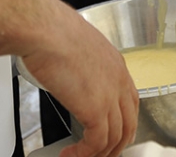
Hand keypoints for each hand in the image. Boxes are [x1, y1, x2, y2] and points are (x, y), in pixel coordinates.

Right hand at [21, 0, 137, 156]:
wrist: (45, 31)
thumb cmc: (52, 31)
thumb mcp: (76, 45)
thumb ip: (81, 63)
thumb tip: (69, 73)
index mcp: (116, 64)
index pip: (130, 100)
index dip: (123, 121)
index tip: (113, 132)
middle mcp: (118, 80)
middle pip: (128, 123)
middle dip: (116, 143)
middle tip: (102, 153)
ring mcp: (110, 96)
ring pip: (115, 138)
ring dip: (99, 153)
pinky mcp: (96, 110)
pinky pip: (97, 143)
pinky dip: (84, 154)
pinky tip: (71, 155)